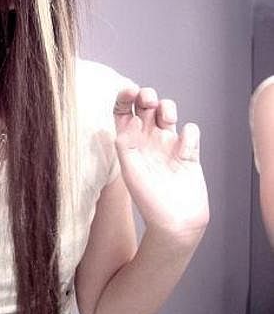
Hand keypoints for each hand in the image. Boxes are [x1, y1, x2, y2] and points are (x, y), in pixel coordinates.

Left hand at [114, 86, 208, 243]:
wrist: (176, 222)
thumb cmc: (148, 200)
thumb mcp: (129, 171)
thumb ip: (126, 144)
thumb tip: (132, 119)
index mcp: (129, 144)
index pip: (123, 113)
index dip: (124, 97)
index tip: (129, 91)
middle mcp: (147, 141)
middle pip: (146, 107)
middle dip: (147, 96)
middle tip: (148, 99)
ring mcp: (168, 145)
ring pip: (168, 113)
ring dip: (167, 106)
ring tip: (166, 116)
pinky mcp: (188, 153)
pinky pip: (190, 132)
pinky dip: (188, 133)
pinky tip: (184, 145)